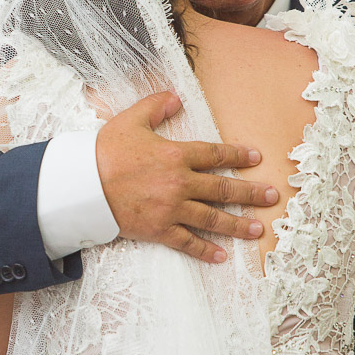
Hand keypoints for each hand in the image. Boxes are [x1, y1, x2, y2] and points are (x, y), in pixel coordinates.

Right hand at [94, 91, 276, 263]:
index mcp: (176, 155)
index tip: (255, 158)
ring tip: (258, 229)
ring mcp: (171, 209)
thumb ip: (156, 106)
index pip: (215, 154)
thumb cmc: (104, 151)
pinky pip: (187, 242)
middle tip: (271, 197)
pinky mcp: (159, 229)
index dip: (237, 155)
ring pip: (212, 218)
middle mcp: (180, 183)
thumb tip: (176, 98)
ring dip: (238, 224)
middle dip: (250, 193)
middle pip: (223, 188)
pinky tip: (222, 256)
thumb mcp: (130, 120)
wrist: (82, 186)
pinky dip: (205, 251)